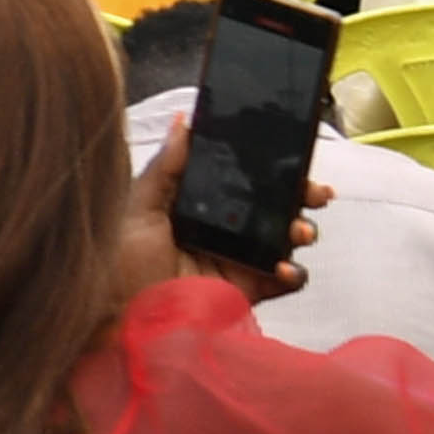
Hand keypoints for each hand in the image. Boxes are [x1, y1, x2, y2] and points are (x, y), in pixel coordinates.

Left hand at [126, 100, 325, 301]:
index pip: (246, 180)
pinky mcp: (247, 290)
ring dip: (302, 229)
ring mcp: (240, 260)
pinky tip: (283, 266)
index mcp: (202, 204)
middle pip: (275, 206)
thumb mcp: (139, 205)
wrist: (119, 312)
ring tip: (297, 230)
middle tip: (315, 192)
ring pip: (286, 240)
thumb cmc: (119, 258)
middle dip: (302, 195)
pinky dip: (293, 272)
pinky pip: (284, 280)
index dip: (272, 168)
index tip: (293, 155)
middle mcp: (226, 229)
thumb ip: (167, 166)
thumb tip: (184, 121)